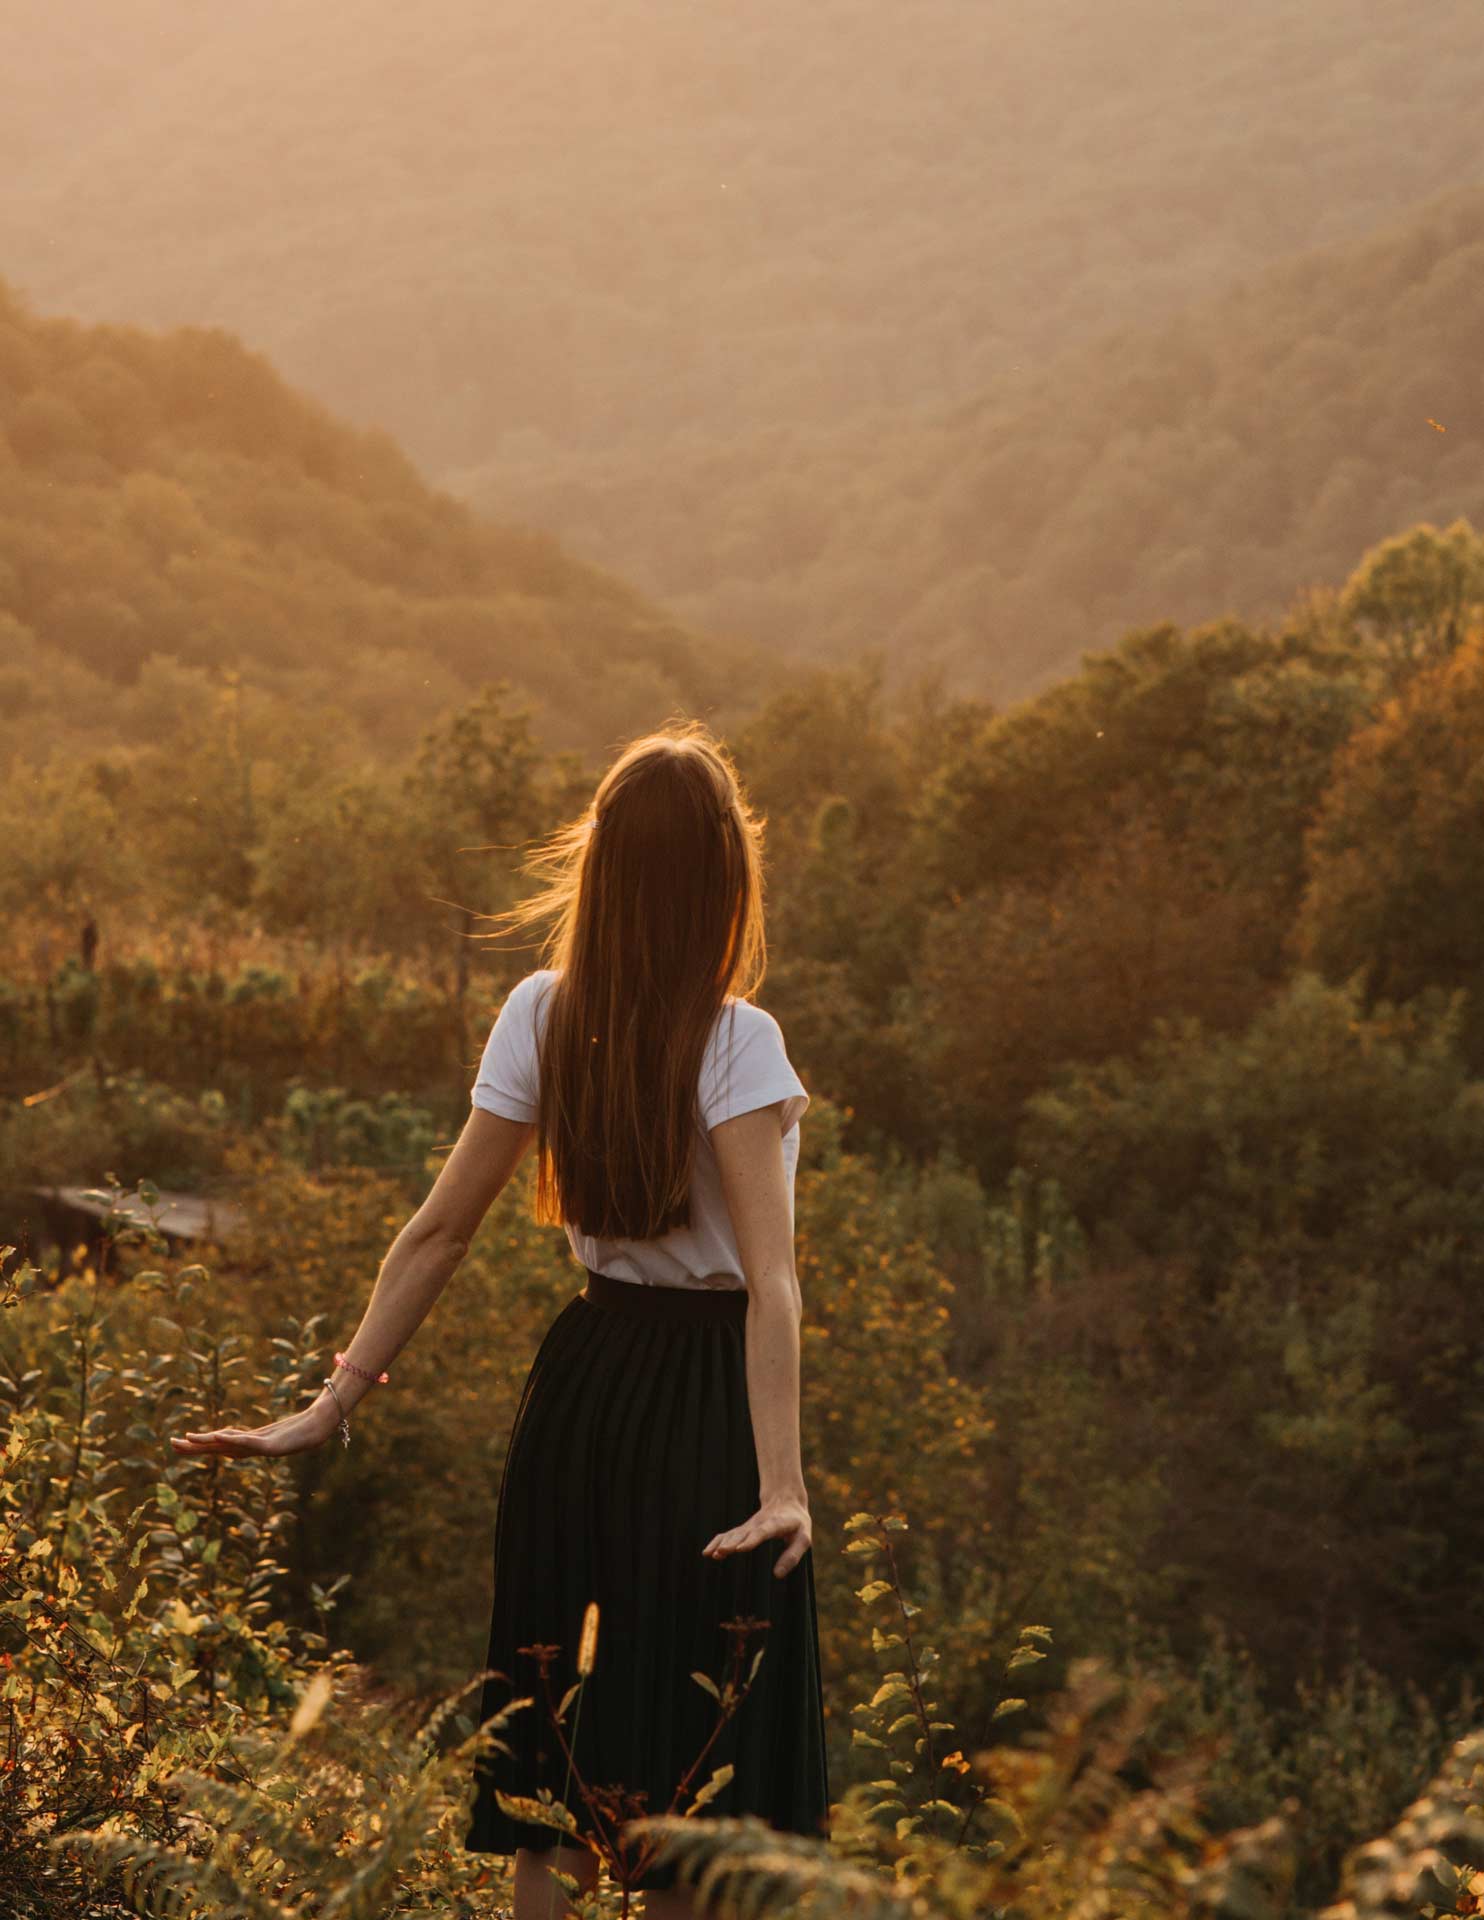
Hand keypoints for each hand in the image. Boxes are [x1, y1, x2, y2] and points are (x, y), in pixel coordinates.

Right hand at [171, 1393, 340, 1459]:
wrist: (318, 1430)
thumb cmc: (299, 1430)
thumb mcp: (275, 1430)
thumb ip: (262, 1432)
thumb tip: (254, 1430)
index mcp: (248, 1444)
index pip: (217, 1444)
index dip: (199, 1443)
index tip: (180, 1440)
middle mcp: (250, 1447)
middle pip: (216, 1447)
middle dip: (194, 1446)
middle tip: (171, 1444)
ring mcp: (259, 1447)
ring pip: (227, 1445)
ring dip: (207, 1443)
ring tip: (188, 1439)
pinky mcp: (271, 1445)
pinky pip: (247, 1441)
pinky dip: (232, 1439)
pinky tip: (219, 1436)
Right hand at [702, 1496, 811, 1577]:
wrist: (786, 1500)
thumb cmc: (797, 1523)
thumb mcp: (804, 1538)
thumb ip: (792, 1556)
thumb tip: (777, 1575)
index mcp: (776, 1523)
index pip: (763, 1531)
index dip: (751, 1540)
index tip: (740, 1548)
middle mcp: (759, 1523)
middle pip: (744, 1532)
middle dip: (732, 1542)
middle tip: (721, 1552)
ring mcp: (749, 1525)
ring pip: (734, 1533)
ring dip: (722, 1543)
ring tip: (711, 1554)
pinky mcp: (744, 1529)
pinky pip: (728, 1534)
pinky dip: (718, 1541)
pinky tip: (707, 1552)